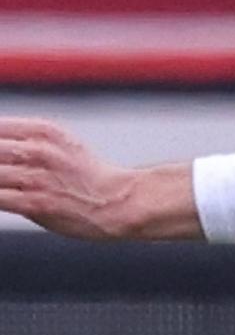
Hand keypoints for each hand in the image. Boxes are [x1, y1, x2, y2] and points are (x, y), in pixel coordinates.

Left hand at [0, 119, 173, 240]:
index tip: (4, 157)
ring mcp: (36, 177)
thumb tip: (0, 152)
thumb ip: (25, 143)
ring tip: (7, 184)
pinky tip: (4, 199)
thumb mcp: (59, 145)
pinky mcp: (36, 203)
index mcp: (44, 131)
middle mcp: (39, 150)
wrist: (122, 203)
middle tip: (6, 173)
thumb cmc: (88, 179)